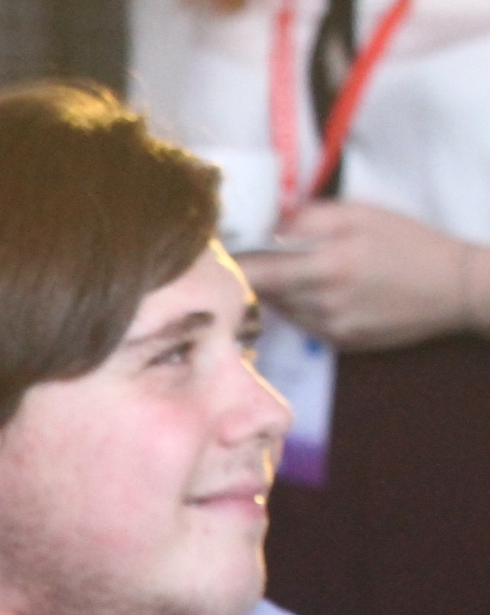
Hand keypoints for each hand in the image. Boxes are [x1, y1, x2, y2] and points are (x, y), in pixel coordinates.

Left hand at [244, 202, 489, 349]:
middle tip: (242, 257)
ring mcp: (328, 328)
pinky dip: (297, 307)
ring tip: (287, 269)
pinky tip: (316, 290)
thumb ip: (308, 218)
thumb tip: (265, 224)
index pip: (253, 271)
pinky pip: (300, 323)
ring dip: (273, 292)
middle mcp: (322, 303)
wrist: (455, 287)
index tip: (215, 251)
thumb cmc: (409, 242)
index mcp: (327, 266)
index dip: (229, 262)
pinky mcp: (337, 343)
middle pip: (259, 293)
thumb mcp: (362, 215)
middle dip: (248, 276)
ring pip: (277, 310)